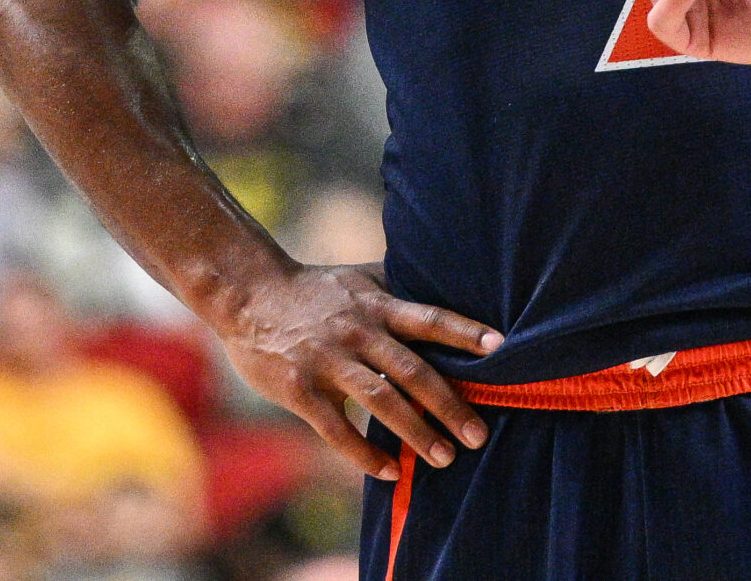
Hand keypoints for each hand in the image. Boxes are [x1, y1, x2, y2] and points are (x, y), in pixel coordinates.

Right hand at [215, 262, 501, 480]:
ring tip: (445, 459)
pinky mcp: (299, 389)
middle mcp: (358, 332)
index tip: (501, 348)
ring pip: (380, 401)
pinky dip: (365, 453)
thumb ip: (399, 288)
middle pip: (413, 370)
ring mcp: (327, 361)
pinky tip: (390, 472)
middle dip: (449, 404)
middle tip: (479, 435)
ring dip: (416, 433)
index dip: (465, 331)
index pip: (429, 317)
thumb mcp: (360, 278)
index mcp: (377, 305)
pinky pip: (336, 429)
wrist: (249, 293)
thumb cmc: (314, 290)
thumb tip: (452, 281)